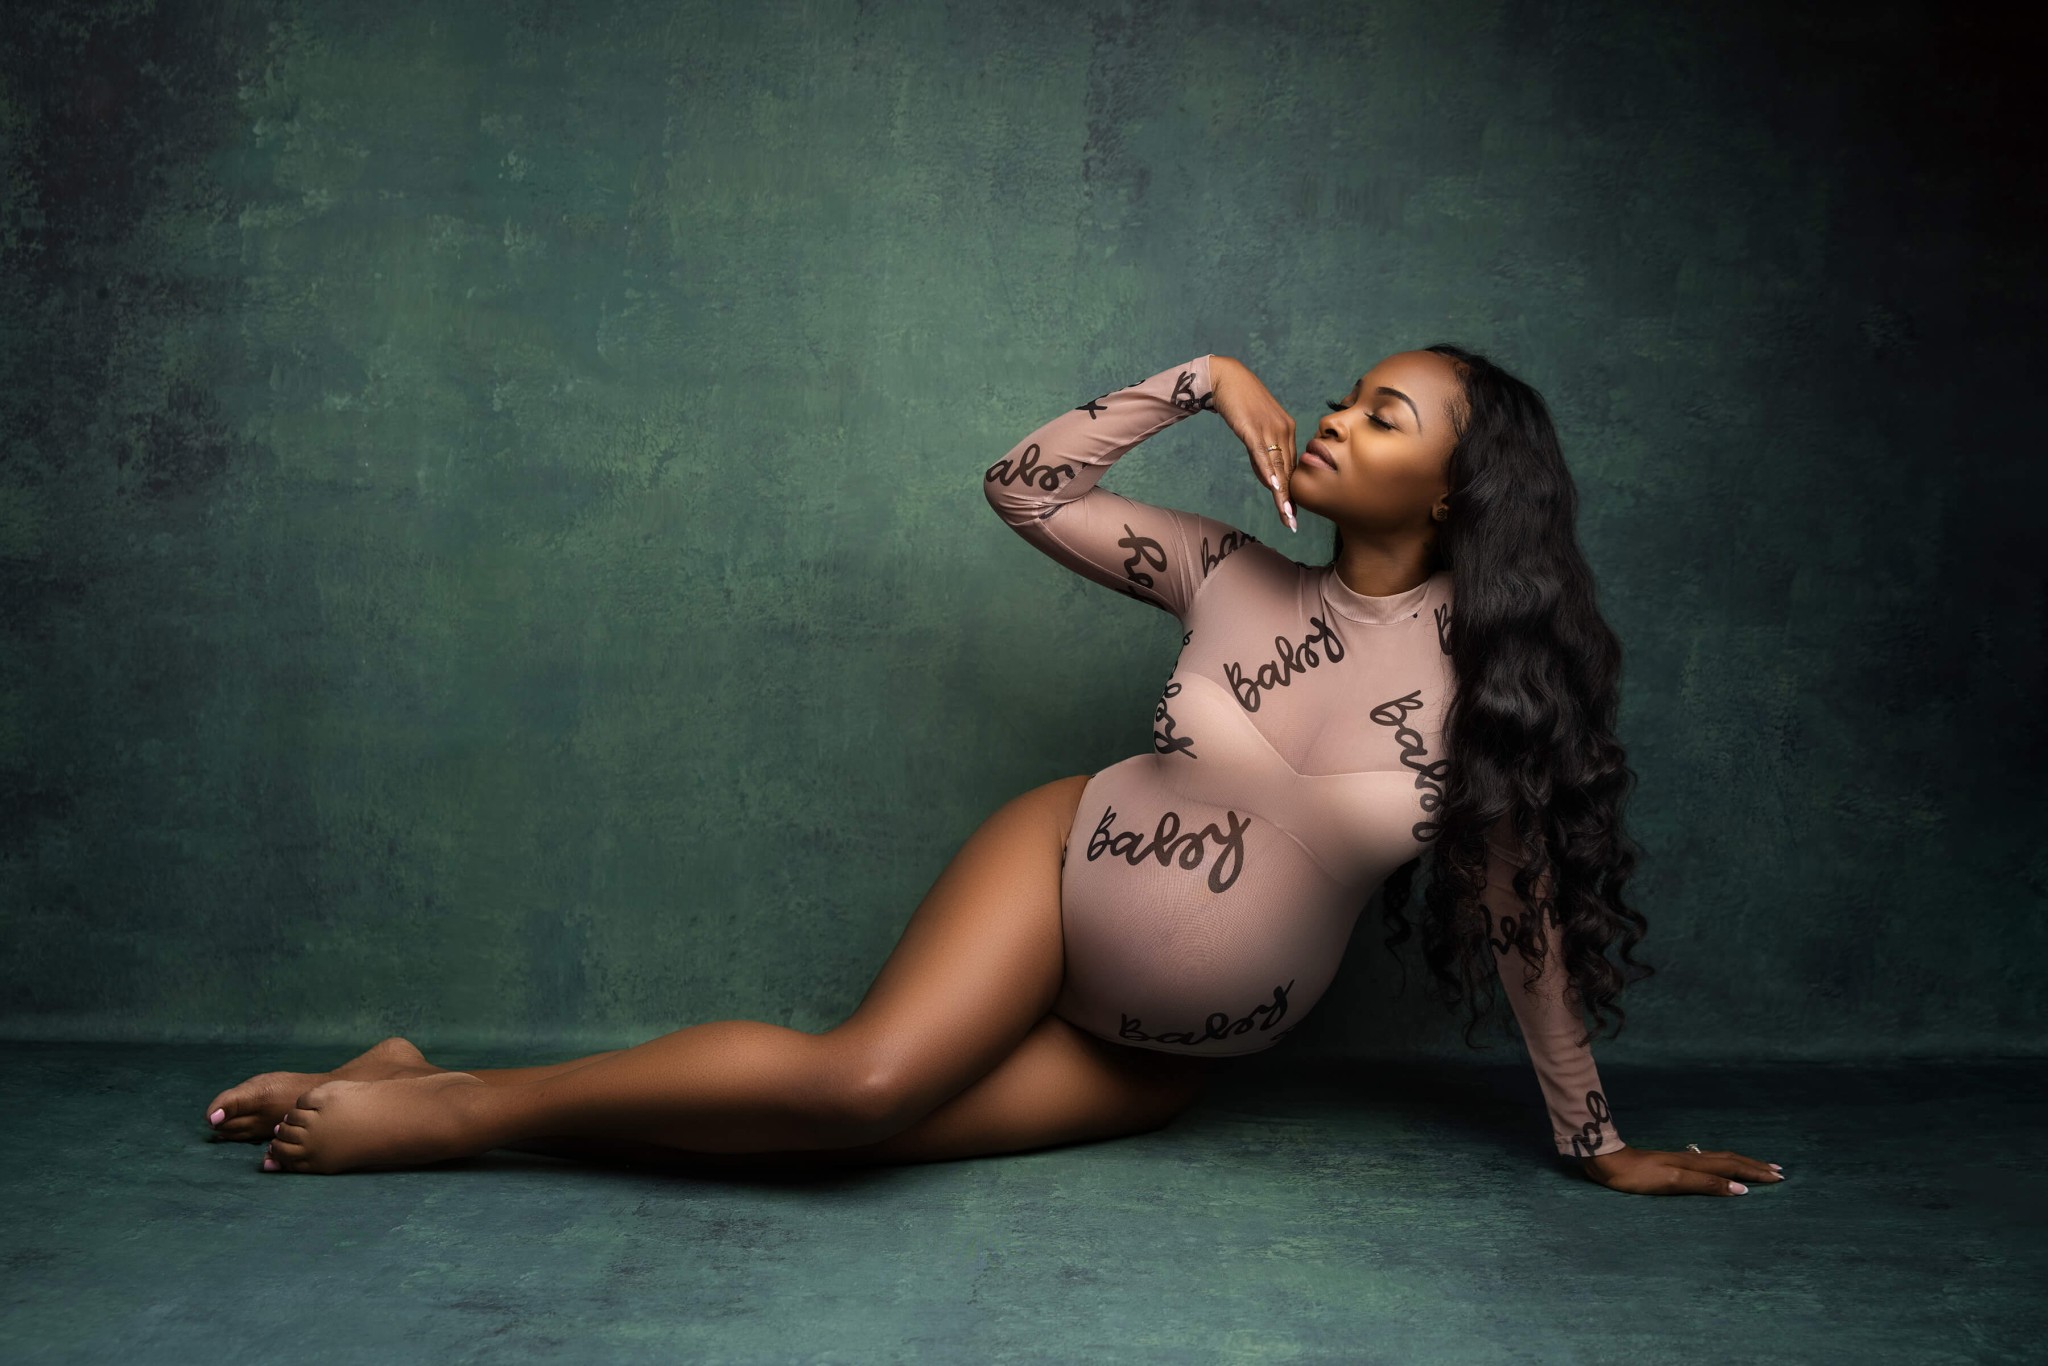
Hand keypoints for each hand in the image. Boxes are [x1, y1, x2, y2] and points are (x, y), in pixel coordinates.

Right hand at [1208, 355, 1297, 532]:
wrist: (1225, 377)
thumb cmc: (1239, 402)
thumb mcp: (1254, 428)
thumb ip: (1262, 450)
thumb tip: (1266, 475)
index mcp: (1286, 430)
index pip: (1290, 467)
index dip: (1291, 491)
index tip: (1292, 512)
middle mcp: (1284, 430)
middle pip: (1288, 471)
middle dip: (1288, 499)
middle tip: (1290, 523)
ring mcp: (1270, 429)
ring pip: (1278, 467)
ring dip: (1281, 493)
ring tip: (1285, 515)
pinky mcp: (1254, 428)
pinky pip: (1262, 455)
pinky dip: (1267, 472)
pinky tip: (1272, 487)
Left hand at [1578, 1145, 1786, 1195]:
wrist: (1608, 1162)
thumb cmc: (1638, 1176)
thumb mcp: (1673, 1182)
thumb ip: (1706, 1184)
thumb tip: (1741, 1189)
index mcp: (1696, 1164)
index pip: (1734, 1167)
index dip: (1756, 1172)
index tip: (1779, 1177)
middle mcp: (1693, 1159)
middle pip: (1731, 1160)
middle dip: (1755, 1166)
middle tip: (1778, 1171)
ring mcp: (1683, 1160)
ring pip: (1721, 1159)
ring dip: (1742, 1163)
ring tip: (1757, 1167)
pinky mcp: (1673, 1164)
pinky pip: (1709, 1163)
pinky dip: (1724, 1165)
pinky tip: (1721, 1168)